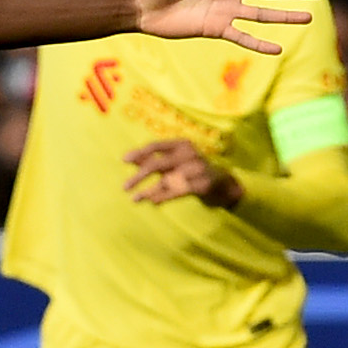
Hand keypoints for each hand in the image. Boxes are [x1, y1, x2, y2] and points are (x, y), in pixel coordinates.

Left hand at [126, 138, 244, 209]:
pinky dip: (164, 196)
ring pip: (166, 180)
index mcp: (181, 145)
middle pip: (158, 163)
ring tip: (136, 199)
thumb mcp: (172, 163)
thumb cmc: (192, 171)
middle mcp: (189, 153)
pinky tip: (153, 202)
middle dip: (139, 176)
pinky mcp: (204, 184)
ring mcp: (198, 168)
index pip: (156, 146)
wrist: (223, 185)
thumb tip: (129, 159)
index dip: (139, 153)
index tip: (124, 160)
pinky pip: (178, 191)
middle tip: (125, 187)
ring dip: (149, 191)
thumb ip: (152, 160)